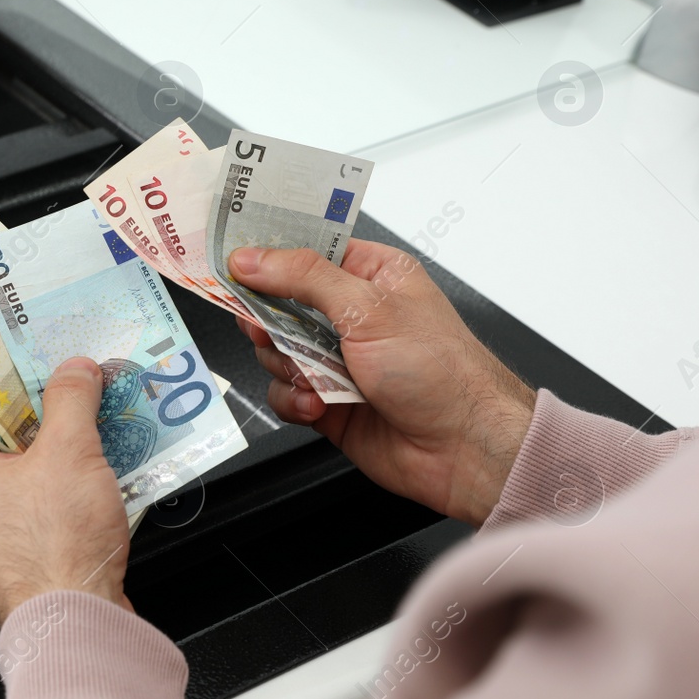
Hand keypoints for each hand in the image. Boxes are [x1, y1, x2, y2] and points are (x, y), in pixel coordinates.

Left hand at [0, 358, 130, 624]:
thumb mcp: (69, 451)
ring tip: (104, 424)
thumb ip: (71, 399)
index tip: (46, 359)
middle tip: (84, 386)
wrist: (77, 625)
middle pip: (12, 436)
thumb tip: (74, 371)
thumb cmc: (54, 553)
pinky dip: (79, 486)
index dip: (18, 377)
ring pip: (36, 471)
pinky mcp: (29, 554)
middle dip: (53, 413)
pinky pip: (52, 503)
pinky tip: (111, 471)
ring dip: (72, 450)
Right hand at [229, 242, 535, 526]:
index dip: (267, 255)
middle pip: (278, 303)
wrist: (464, 449)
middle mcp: (352, 315)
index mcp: (370, 275)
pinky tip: (318, 406)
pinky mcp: (328, 400)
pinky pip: (284, 392)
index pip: (305, 250)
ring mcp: (338, 359)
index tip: (233, 261)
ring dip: (286, 366)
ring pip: (274, 351)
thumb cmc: (443, 373)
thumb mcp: (368, 308)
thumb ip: (303, 278)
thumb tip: (252, 259)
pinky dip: (294, 400)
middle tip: (268, 329)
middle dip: (269, 321)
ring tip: (316, 379)